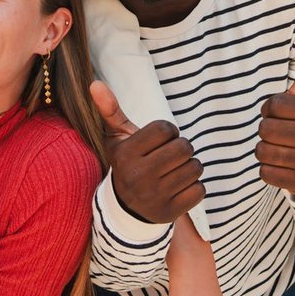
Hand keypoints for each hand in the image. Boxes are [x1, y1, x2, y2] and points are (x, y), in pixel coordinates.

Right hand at [90, 80, 205, 224]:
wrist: (126, 210)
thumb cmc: (128, 164)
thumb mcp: (118, 138)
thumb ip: (110, 110)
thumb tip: (95, 83)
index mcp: (126, 155)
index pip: (166, 129)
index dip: (168, 132)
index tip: (160, 141)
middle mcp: (139, 176)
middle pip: (184, 147)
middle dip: (182, 148)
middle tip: (171, 156)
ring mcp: (155, 196)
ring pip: (195, 168)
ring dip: (190, 167)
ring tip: (174, 171)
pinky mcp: (171, 212)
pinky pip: (200, 189)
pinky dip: (194, 187)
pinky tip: (178, 188)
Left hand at [256, 28, 294, 194]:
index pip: (272, 105)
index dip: (271, 108)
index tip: (284, 113)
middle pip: (265, 129)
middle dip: (266, 129)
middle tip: (281, 131)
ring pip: (262, 150)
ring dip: (265, 148)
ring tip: (281, 146)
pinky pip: (264, 172)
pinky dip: (268, 168)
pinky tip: (282, 163)